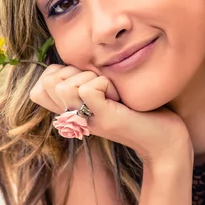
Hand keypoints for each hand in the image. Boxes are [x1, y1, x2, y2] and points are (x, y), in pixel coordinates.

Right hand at [30, 64, 192, 165]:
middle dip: (76, 73)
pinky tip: (118, 97)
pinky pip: (87, 88)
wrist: (165, 142)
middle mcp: (74, 118)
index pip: (38, 88)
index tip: (88, 82)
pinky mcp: (105, 118)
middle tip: (102, 86)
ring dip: (92, 78)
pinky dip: (105, 83)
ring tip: (112, 93)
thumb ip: (87, 82)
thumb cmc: (139, 112)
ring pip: (65, 85)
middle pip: (48, 82)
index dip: (58, 75)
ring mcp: (88, 120)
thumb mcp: (105, 95)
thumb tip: (73, 61)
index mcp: (71, 112)